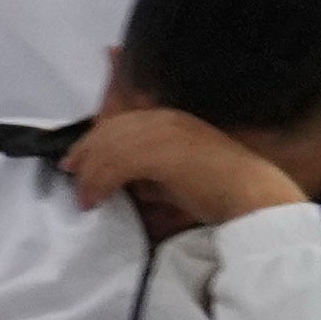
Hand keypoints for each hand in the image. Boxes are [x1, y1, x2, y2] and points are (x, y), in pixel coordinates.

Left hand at [70, 103, 305, 236]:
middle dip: (84, 155)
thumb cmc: (217, 192)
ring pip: (107, 148)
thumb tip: (122, 183)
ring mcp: (164, 131)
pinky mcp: (161, 151)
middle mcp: (165, 118)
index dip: (92, 137)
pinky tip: (96, 201)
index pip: (119, 118)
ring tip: (85, 199)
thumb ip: (148, 172)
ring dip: (89, 176)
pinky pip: (115, 165)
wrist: (249, 196)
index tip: (72, 158)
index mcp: (170, 118)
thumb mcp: (173, 176)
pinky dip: (99, 184)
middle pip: (107, 130)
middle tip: (71, 177)